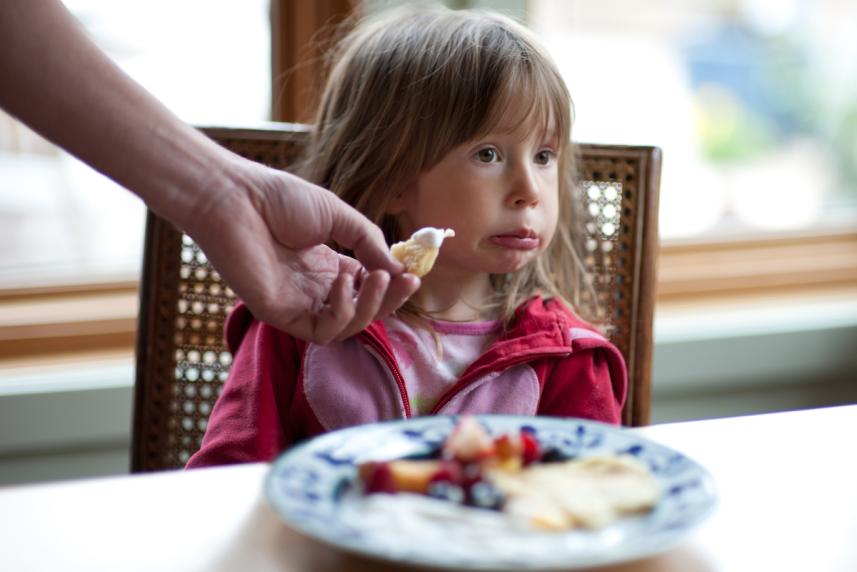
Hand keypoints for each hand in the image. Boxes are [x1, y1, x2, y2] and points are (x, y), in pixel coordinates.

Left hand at [184, 158, 419, 342]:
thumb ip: (368, 243)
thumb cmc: (278, 199)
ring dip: (371, 306)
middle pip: (362, 311)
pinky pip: (322, 330)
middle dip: (389, 299)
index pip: (367, 288)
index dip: (392, 284)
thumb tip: (401, 269)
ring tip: (379, 278)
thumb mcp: (338, 215)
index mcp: (327, 266)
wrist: (235, 198)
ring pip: (347, 327)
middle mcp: (314, 289)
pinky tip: (343, 282)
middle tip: (408, 282)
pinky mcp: (280, 315)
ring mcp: (298, 304)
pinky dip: (342, 311)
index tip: (412, 273)